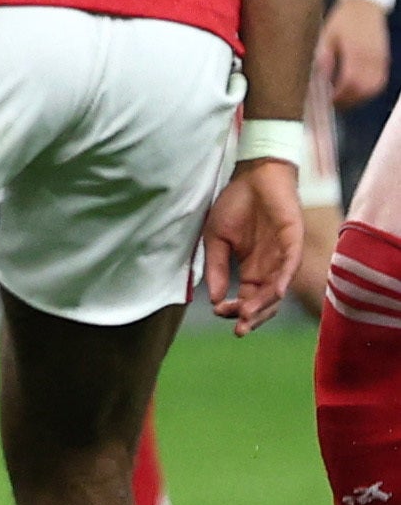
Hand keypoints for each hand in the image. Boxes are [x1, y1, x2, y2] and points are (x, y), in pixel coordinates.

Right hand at [204, 159, 301, 333]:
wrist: (253, 175)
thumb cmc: (234, 204)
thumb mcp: (215, 240)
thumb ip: (215, 268)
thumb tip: (212, 298)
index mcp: (251, 268)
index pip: (246, 299)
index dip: (234, 309)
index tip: (218, 311)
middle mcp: (269, 267)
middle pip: (265, 302)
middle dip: (252, 317)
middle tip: (238, 328)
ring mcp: (283, 255)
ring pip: (277, 289)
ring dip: (264, 305)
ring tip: (247, 314)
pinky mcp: (292, 240)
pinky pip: (290, 265)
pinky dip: (282, 280)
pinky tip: (272, 293)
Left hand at [323, 0, 389, 107]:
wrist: (365, 5)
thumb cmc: (342, 20)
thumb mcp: (327, 36)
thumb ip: (324, 57)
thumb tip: (320, 78)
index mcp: (356, 51)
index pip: (351, 81)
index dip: (340, 95)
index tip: (328, 100)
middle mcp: (371, 57)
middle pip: (364, 88)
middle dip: (349, 100)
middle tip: (334, 103)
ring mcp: (381, 59)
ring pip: (374, 87)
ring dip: (360, 97)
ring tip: (344, 98)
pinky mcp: (384, 59)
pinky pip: (380, 81)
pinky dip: (369, 90)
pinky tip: (357, 90)